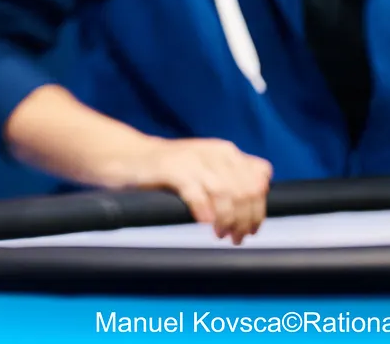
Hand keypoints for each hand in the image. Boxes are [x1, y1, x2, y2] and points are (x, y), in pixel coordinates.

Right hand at [115, 137, 272, 244]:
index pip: (259, 179)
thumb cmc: (172, 170)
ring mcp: (192, 159)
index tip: (250, 229)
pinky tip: (204, 222)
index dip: (259, 208)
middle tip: (235, 237)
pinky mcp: (171, 168)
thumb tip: (259, 199)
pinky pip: (197, 192)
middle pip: (246, 190)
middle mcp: (214, 152)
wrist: (129, 157)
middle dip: (245, 219)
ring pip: (226, 193)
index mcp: (226, 152)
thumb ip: (233, 179)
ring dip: (228, 219)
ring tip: (220, 234)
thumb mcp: (208, 169)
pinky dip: (205, 210)